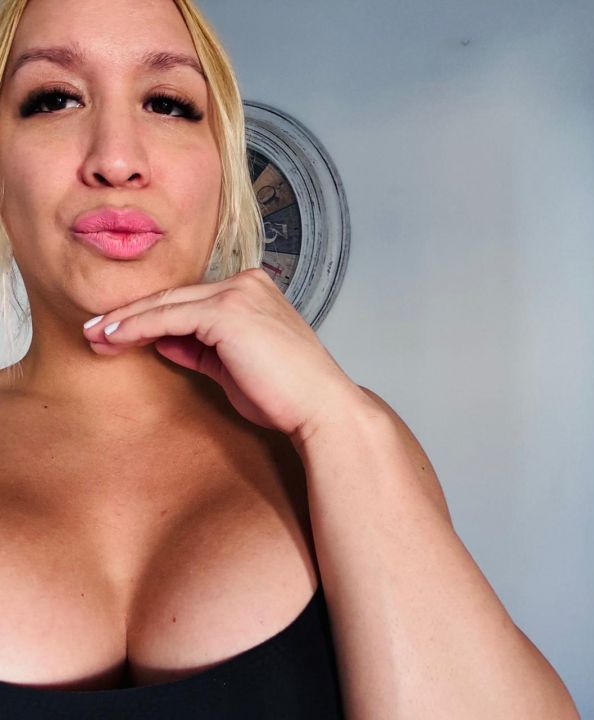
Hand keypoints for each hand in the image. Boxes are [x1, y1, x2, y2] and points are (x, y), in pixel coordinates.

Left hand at [81, 268, 359, 437]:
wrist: (320, 408)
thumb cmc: (286, 394)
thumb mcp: (233, 367)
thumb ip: (200, 349)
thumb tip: (166, 342)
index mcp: (253, 292)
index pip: (191, 300)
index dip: (151, 315)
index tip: (119, 333)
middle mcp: (247, 285)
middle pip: (175, 295)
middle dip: (130, 315)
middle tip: (95, 331)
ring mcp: (238, 294)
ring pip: (167, 302)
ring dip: (126, 320)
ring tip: (95, 336)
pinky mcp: (228, 311)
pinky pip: (170, 316)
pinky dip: (138, 327)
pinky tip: (114, 338)